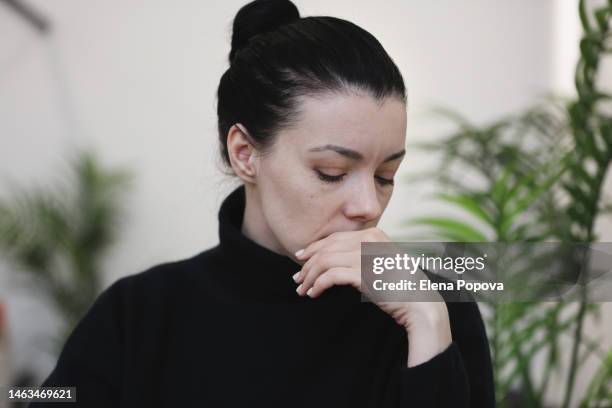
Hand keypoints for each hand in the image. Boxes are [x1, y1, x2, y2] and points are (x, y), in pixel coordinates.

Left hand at [293, 227, 451, 366]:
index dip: (314, 248)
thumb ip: (360, 256)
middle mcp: (369, 239)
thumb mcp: (380, 262)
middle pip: (326, 248)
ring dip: (309, 277)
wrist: (420, 302)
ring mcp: (366, 255)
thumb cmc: (400, 286)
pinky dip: (318, 285)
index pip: (334, 238)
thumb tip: (329, 261)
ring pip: (324, 261)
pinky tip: (314, 293)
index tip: (300, 259)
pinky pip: (330, 276)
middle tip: (297, 279)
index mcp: (373, 234)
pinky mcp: (363, 273)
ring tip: (303, 290)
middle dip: (307, 264)